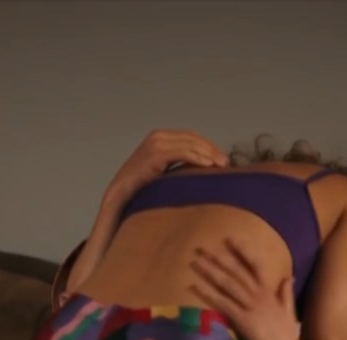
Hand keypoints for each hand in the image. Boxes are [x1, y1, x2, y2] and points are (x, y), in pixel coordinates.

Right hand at [106, 129, 228, 203]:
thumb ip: (179, 165)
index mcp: (159, 138)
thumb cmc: (142, 189)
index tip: (221, 158)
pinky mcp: (155, 154)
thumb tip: (203, 169)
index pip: (190, 136)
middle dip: (211, 149)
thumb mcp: (164, 172)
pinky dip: (197, 157)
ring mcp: (155, 143)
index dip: (208, 145)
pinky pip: (182, 153)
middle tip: (226, 162)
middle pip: (192, 138)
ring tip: (221, 164)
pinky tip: (208, 165)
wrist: (120, 196)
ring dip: (208, 153)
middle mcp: (157, 137)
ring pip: (189, 144)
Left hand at [188, 240, 309, 339]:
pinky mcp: (242, 319)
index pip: (254, 266)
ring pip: (227, 283)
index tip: (229, 239)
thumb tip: (287, 277)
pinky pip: (221, 302)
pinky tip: (192, 286)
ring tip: (193, 261)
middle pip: (235, 272)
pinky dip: (206, 293)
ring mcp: (250, 306)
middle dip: (217, 258)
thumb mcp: (288, 313)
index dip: (241, 252)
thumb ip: (285, 295)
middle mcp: (259, 295)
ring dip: (209, 271)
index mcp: (269, 293)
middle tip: (200, 247)